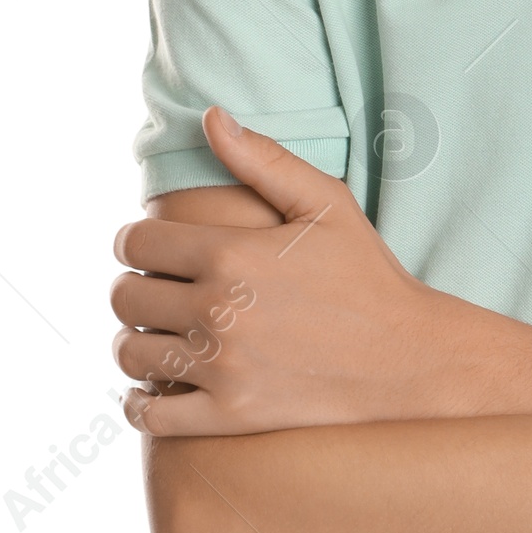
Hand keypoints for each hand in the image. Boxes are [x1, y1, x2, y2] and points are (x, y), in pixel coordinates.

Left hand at [111, 110, 428, 433]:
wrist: (407, 358)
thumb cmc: (366, 274)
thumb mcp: (326, 204)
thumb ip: (263, 158)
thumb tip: (210, 116)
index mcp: (230, 254)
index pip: (135, 243)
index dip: (133, 241)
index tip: (147, 248)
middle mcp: (217, 311)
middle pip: (124, 297)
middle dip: (133, 287)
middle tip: (157, 289)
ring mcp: (222, 368)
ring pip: (129, 353)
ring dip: (135, 340)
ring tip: (161, 333)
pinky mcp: (230, 415)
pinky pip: (151, 416)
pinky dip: (141, 402)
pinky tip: (159, 385)